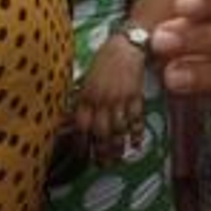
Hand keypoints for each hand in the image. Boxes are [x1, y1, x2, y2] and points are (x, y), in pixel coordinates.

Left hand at [74, 33, 146, 163]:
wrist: (127, 45)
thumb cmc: (105, 61)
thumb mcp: (87, 79)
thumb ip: (82, 100)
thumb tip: (73, 121)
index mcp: (86, 96)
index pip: (81, 126)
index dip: (80, 144)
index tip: (81, 157)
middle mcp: (102, 100)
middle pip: (100, 132)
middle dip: (100, 152)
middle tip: (101, 165)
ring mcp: (120, 99)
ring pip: (118, 129)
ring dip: (117, 147)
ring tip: (116, 160)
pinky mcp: (136, 96)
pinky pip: (136, 119)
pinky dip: (136, 133)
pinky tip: (136, 145)